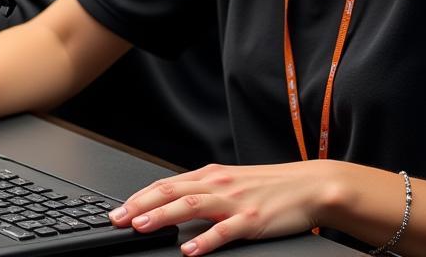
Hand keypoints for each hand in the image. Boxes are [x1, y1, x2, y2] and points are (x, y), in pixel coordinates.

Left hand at [109, 161, 332, 254]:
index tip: (118, 209)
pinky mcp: (252, 220)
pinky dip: (204, 240)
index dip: (139, 196)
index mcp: (210, 176)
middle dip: (140, 205)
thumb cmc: (270, 187)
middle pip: (170, 191)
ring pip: (190, 206)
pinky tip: (190, 250)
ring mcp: (234, 202)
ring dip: (163, 216)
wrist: (309, 185)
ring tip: (142, 227)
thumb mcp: (231, 183)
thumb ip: (204, 191)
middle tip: (117, 219)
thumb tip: (174, 202)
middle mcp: (217, 184)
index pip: (166, 183)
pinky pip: (224, 231)